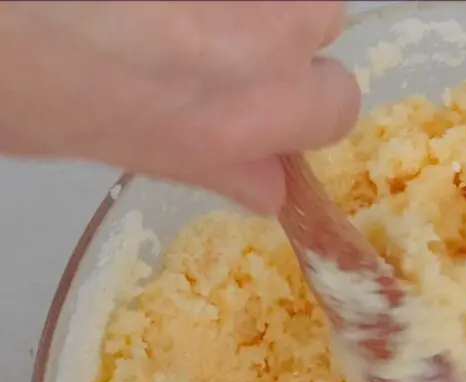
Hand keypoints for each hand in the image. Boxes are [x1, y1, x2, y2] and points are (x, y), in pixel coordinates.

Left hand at [0, 1, 360, 212]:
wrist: (2, 9)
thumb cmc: (45, 93)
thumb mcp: (150, 156)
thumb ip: (225, 164)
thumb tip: (267, 184)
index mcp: (262, 111)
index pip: (338, 106)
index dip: (303, 104)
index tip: (270, 103)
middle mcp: (273, 37)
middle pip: (325, 21)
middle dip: (286, 34)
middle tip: (218, 42)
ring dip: (251, 0)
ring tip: (182, 8)